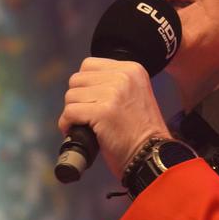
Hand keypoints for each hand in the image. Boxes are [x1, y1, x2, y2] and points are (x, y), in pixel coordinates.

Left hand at [57, 57, 171, 178]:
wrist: (150, 154)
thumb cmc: (141, 131)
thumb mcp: (135, 94)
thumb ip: (113, 84)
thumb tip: (83, 86)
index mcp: (132, 69)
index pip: (89, 65)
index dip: (85, 85)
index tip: (92, 101)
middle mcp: (123, 76)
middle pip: (77, 79)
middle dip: (78, 99)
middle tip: (87, 115)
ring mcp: (113, 93)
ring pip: (71, 95)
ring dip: (73, 112)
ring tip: (85, 124)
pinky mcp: (102, 112)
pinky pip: (69, 112)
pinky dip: (67, 124)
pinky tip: (76, 131)